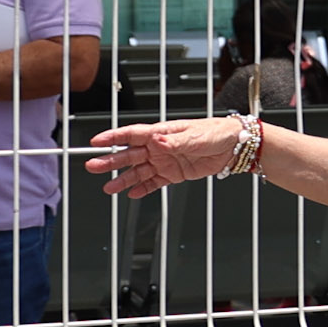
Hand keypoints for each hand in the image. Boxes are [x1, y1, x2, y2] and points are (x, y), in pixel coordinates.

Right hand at [86, 118, 245, 198]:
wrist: (234, 146)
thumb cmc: (216, 133)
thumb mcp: (195, 136)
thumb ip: (175, 141)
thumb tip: (157, 141)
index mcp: (161, 133)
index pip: (132, 134)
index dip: (113, 137)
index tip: (96, 141)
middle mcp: (159, 147)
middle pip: (129, 154)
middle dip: (111, 160)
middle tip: (93, 166)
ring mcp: (165, 161)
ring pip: (138, 171)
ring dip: (123, 178)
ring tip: (108, 187)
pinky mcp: (173, 174)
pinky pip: (154, 183)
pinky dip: (143, 189)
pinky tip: (131, 194)